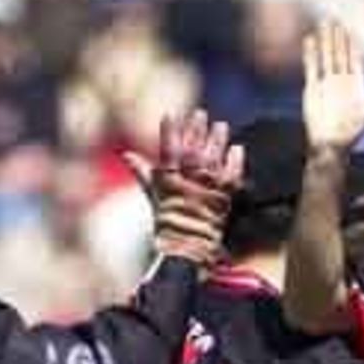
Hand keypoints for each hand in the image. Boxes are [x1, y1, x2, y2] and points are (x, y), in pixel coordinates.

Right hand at [124, 109, 244, 264]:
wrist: (187, 249)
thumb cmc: (167, 224)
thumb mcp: (152, 197)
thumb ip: (143, 173)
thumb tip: (126, 155)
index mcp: (169, 181)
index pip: (168, 150)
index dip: (170, 132)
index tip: (171, 114)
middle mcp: (188, 183)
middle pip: (193, 150)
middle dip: (196, 130)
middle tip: (200, 113)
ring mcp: (207, 190)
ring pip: (213, 159)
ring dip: (217, 140)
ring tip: (221, 126)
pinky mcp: (224, 199)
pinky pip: (231, 176)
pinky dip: (234, 162)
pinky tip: (237, 148)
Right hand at [302, 19, 363, 153]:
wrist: (330, 146)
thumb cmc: (352, 133)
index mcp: (356, 85)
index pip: (354, 58)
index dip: (352, 43)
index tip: (350, 28)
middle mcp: (341, 82)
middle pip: (339, 53)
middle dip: (337, 36)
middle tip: (334, 17)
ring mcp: (326, 85)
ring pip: (326, 56)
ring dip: (324, 40)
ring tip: (323, 23)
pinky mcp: (313, 89)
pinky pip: (311, 67)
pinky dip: (310, 53)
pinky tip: (310, 40)